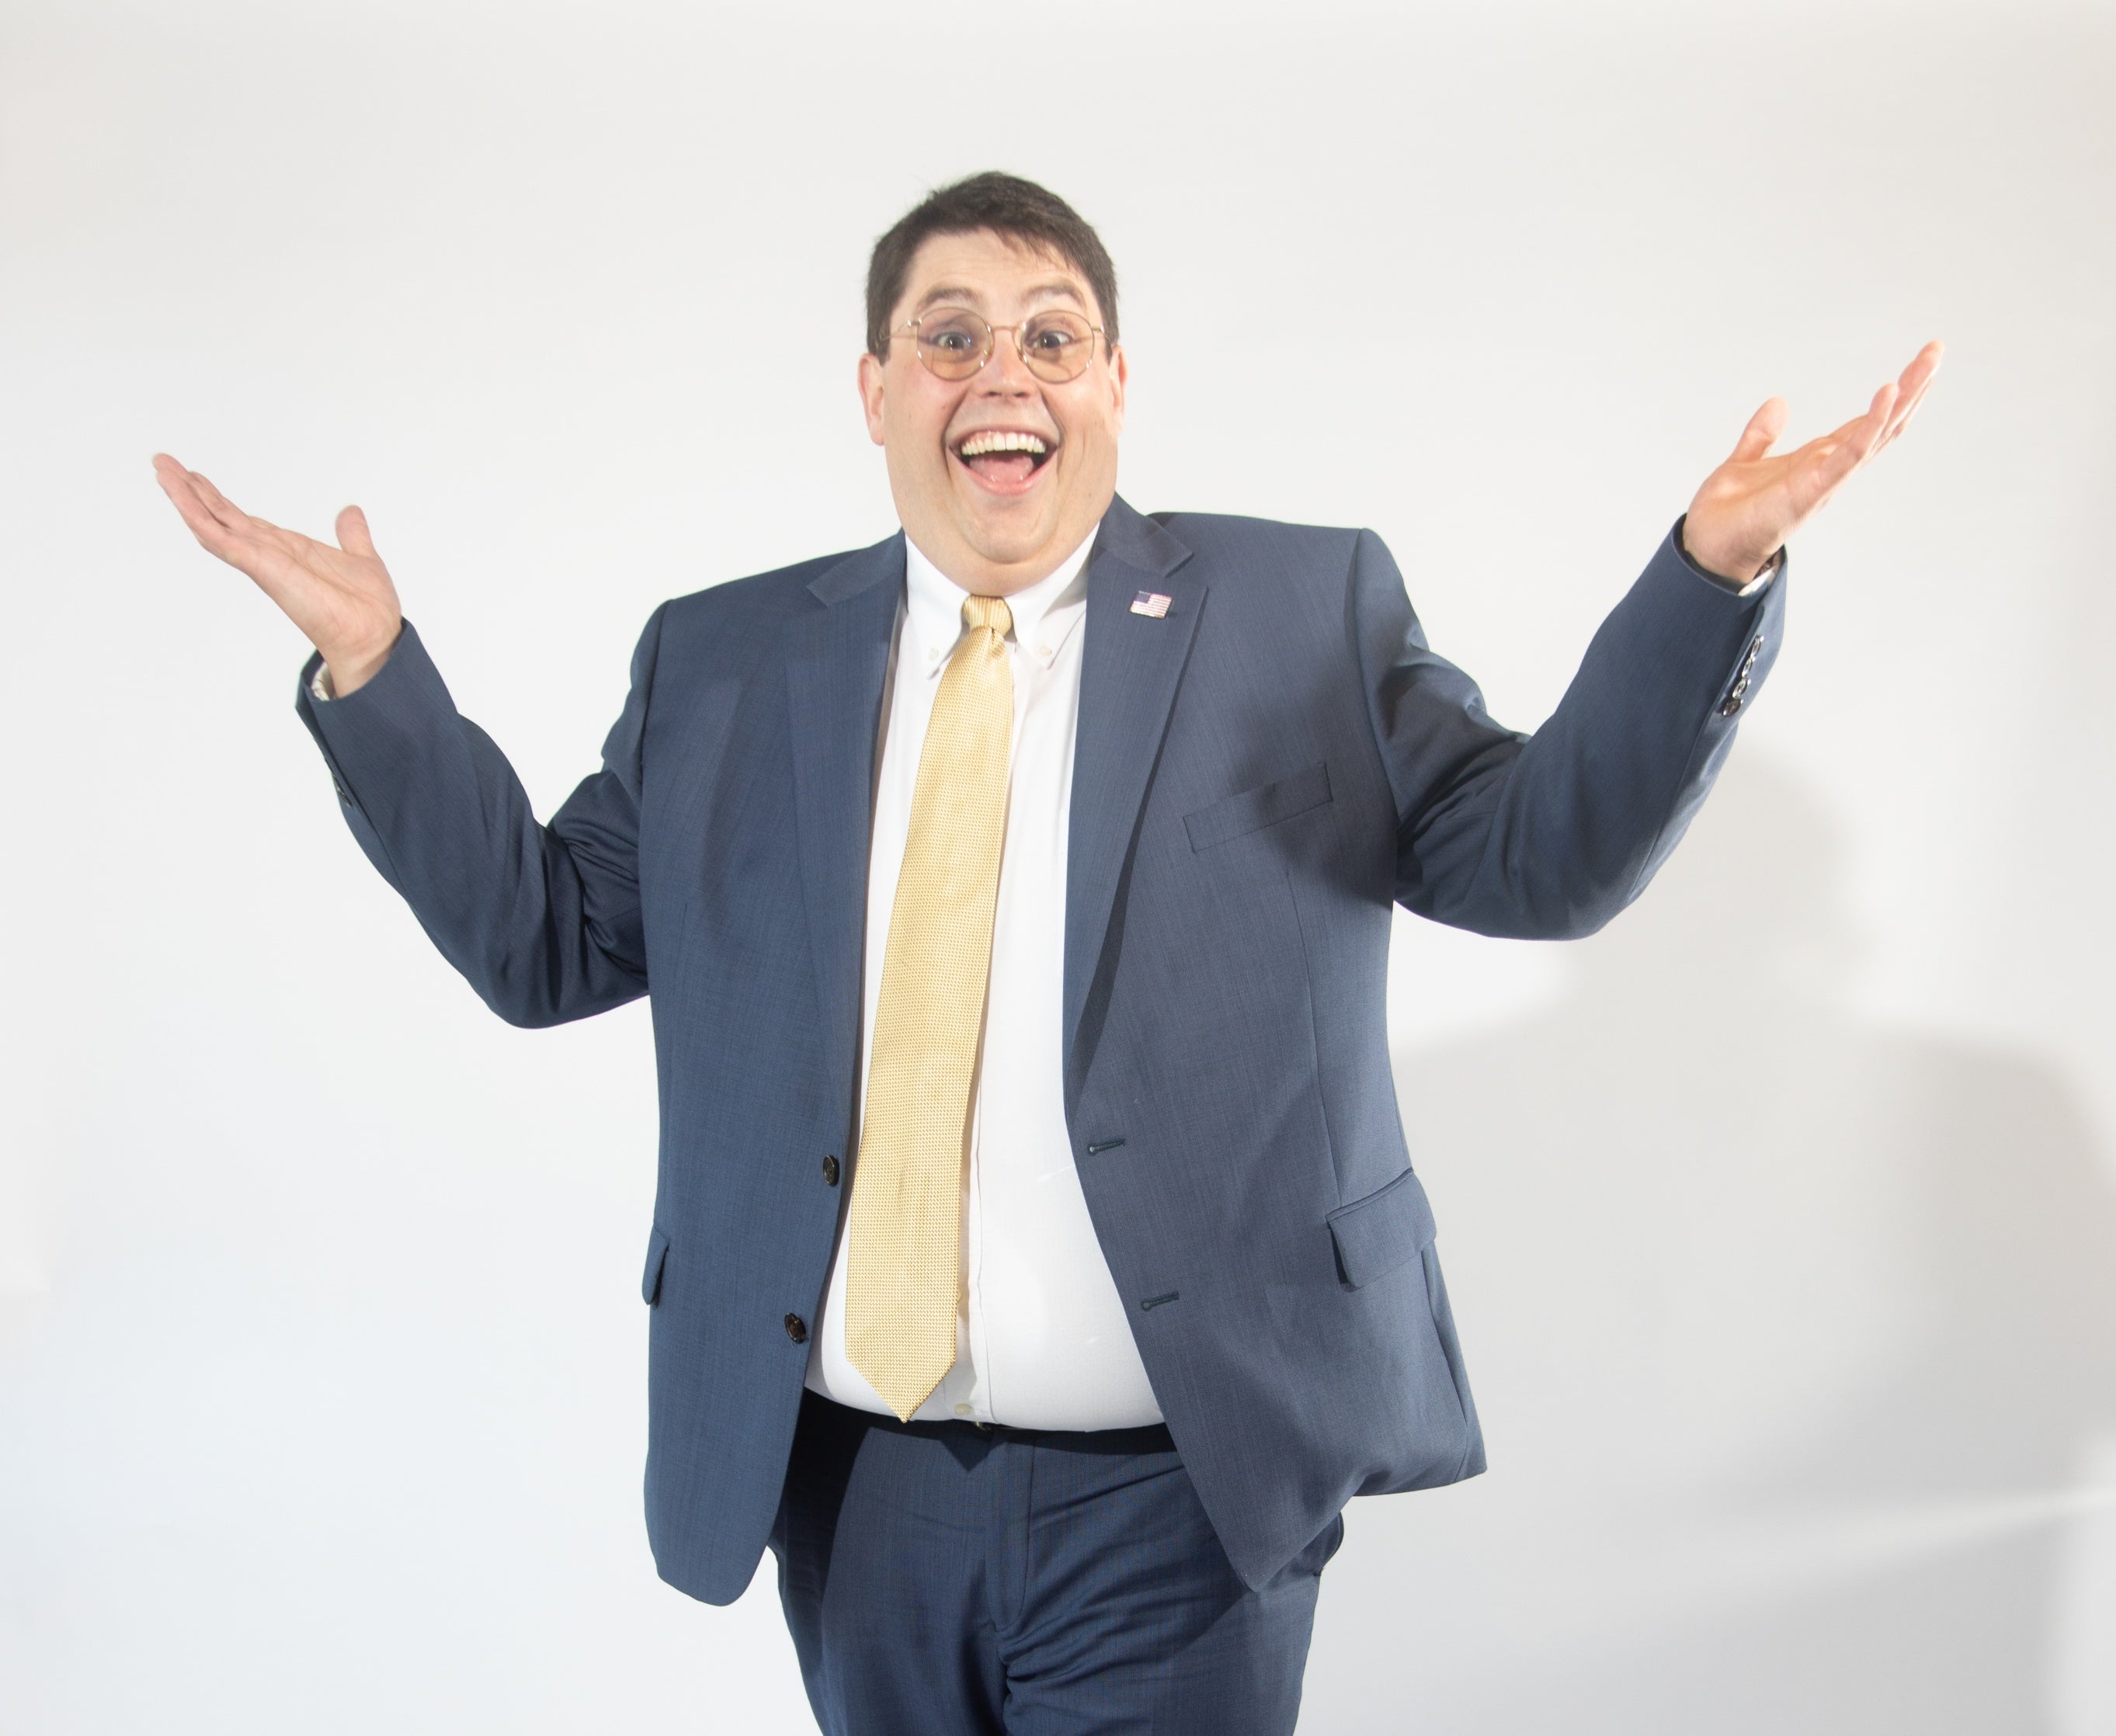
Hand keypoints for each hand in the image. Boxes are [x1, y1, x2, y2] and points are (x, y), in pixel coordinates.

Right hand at [153, 454, 403, 694]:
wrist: (374, 636)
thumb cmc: (366, 608)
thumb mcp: (360, 557)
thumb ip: (351, 535)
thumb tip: (351, 512)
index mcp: (286, 550)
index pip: (242, 520)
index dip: (217, 499)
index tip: (195, 476)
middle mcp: (268, 555)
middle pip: (220, 517)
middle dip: (191, 491)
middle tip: (163, 462)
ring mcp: (262, 562)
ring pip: (212, 525)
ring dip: (185, 498)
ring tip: (162, 470)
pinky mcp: (263, 568)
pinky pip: (223, 541)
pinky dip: (200, 518)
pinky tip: (181, 498)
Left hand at [1682, 340, 1943, 583]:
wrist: (1708, 544)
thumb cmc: (1728, 514)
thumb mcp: (1746, 461)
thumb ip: (1762, 434)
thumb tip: (1778, 402)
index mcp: (1819, 460)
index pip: (1867, 422)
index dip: (1894, 395)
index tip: (1919, 364)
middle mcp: (1831, 468)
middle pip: (1884, 422)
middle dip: (1913, 387)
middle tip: (1937, 350)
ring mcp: (1827, 478)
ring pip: (1878, 433)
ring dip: (1905, 398)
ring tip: (1928, 363)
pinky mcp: (1814, 488)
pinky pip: (1851, 452)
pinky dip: (1871, 424)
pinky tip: (1888, 393)